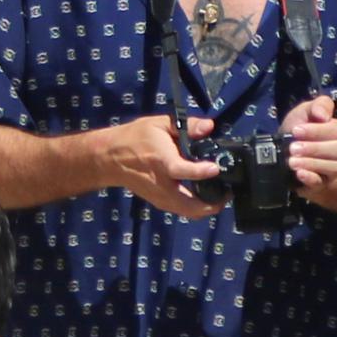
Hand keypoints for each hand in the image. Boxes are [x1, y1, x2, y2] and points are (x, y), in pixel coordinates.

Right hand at [104, 115, 224, 216]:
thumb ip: (186, 125)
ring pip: (189, 212)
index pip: (182, 171)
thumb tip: (209, 126)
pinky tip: (205, 196)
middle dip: (213, 204)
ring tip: (221, 196)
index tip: (216, 168)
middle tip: (228, 192)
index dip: (201, 171)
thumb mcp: (158, 123)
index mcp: (161, 162)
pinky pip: (183, 211)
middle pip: (190, 205)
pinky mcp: (159, 202)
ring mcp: (160, 197)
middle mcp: (161, 184)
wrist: (109, 159)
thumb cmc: (134, 138)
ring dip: (208, 208)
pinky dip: (197, 208)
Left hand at [283, 92, 336, 196]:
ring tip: (292, 161)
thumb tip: (323, 115)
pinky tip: (299, 173)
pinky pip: (321, 183)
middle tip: (293, 148)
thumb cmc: (297, 130)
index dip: (317, 130)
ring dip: (311, 163)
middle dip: (314, 148)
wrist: (283, 151)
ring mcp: (332, 168)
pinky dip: (310, 178)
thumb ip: (318, 105)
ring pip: (333, 167)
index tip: (296, 130)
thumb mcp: (305, 111)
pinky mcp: (321, 183)